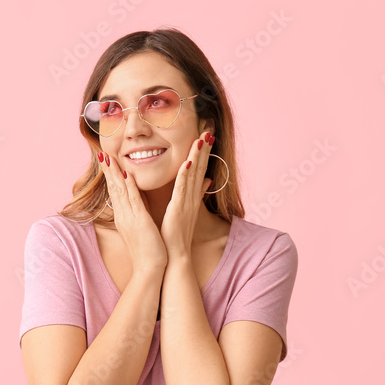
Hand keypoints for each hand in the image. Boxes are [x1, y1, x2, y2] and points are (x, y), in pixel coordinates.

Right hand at [99, 150, 167, 273]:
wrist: (149, 269)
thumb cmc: (148, 250)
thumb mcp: (140, 228)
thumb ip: (138, 213)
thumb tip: (138, 202)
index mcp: (124, 216)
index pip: (116, 192)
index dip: (111, 176)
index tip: (107, 161)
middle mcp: (123, 215)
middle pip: (113, 188)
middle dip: (108, 170)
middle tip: (102, 153)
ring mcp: (130, 218)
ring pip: (120, 191)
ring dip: (114, 173)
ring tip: (108, 157)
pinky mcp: (139, 221)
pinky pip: (133, 200)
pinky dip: (129, 186)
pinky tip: (126, 174)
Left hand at [160, 131, 214, 258]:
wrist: (176, 255)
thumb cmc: (178, 234)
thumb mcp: (188, 209)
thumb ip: (198, 193)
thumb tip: (207, 180)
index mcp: (193, 196)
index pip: (200, 169)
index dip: (204, 152)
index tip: (206, 136)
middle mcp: (193, 197)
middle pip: (200, 167)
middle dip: (204, 148)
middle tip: (208, 129)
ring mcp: (187, 202)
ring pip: (194, 174)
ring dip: (197, 156)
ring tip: (202, 138)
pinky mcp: (178, 209)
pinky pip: (183, 188)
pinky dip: (186, 175)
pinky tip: (188, 162)